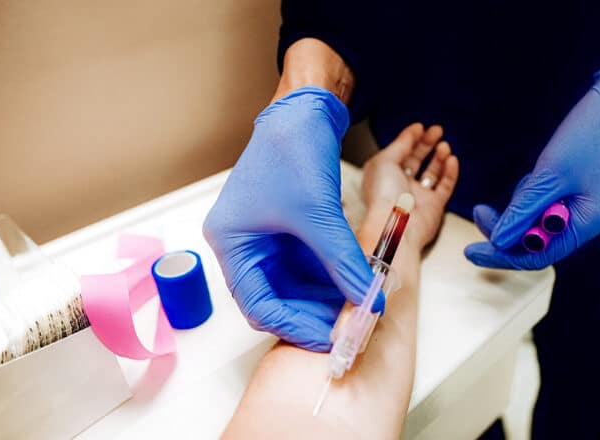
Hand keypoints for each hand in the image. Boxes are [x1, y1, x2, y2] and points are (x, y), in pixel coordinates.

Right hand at [203, 87, 375, 351]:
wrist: (304, 111)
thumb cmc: (295, 152)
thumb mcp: (320, 215)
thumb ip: (343, 260)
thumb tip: (367, 298)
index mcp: (232, 242)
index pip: (257, 303)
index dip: (293, 324)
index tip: (327, 338)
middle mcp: (243, 245)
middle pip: (275, 297)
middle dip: (312, 313)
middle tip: (348, 326)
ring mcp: (265, 238)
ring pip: (294, 284)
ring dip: (324, 296)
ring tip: (356, 307)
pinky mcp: (287, 230)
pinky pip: (306, 265)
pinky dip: (328, 276)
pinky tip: (353, 284)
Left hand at [362, 123, 458, 249]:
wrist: (396, 226)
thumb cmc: (383, 197)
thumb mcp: (385, 159)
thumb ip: (401, 144)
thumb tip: (412, 132)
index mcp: (384, 174)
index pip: (399, 152)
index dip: (410, 138)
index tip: (420, 127)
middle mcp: (400, 185)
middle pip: (416, 159)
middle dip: (426, 143)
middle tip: (436, 131)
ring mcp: (418, 196)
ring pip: (432, 172)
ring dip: (439, 157)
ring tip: (444, 145)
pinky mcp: (434, 206)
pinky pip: (445, 186)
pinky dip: (450, 172)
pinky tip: (452, 160)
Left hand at [465, 65, 599, 269]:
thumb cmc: (591, 134)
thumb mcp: (550, 174)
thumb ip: (523, 210)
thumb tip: (498, 241)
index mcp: (589, 223)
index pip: (538, 255)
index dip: (502, 255)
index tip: (471, 251)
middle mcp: (591, 221)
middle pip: (538, 240)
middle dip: (508, 227)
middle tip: (480, 210)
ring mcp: (588, 206)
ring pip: (540, 219)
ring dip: (523, 205)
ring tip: (530, 176)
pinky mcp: (583, 191)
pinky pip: (549, 202)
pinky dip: (535, 193)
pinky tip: (538, 173)